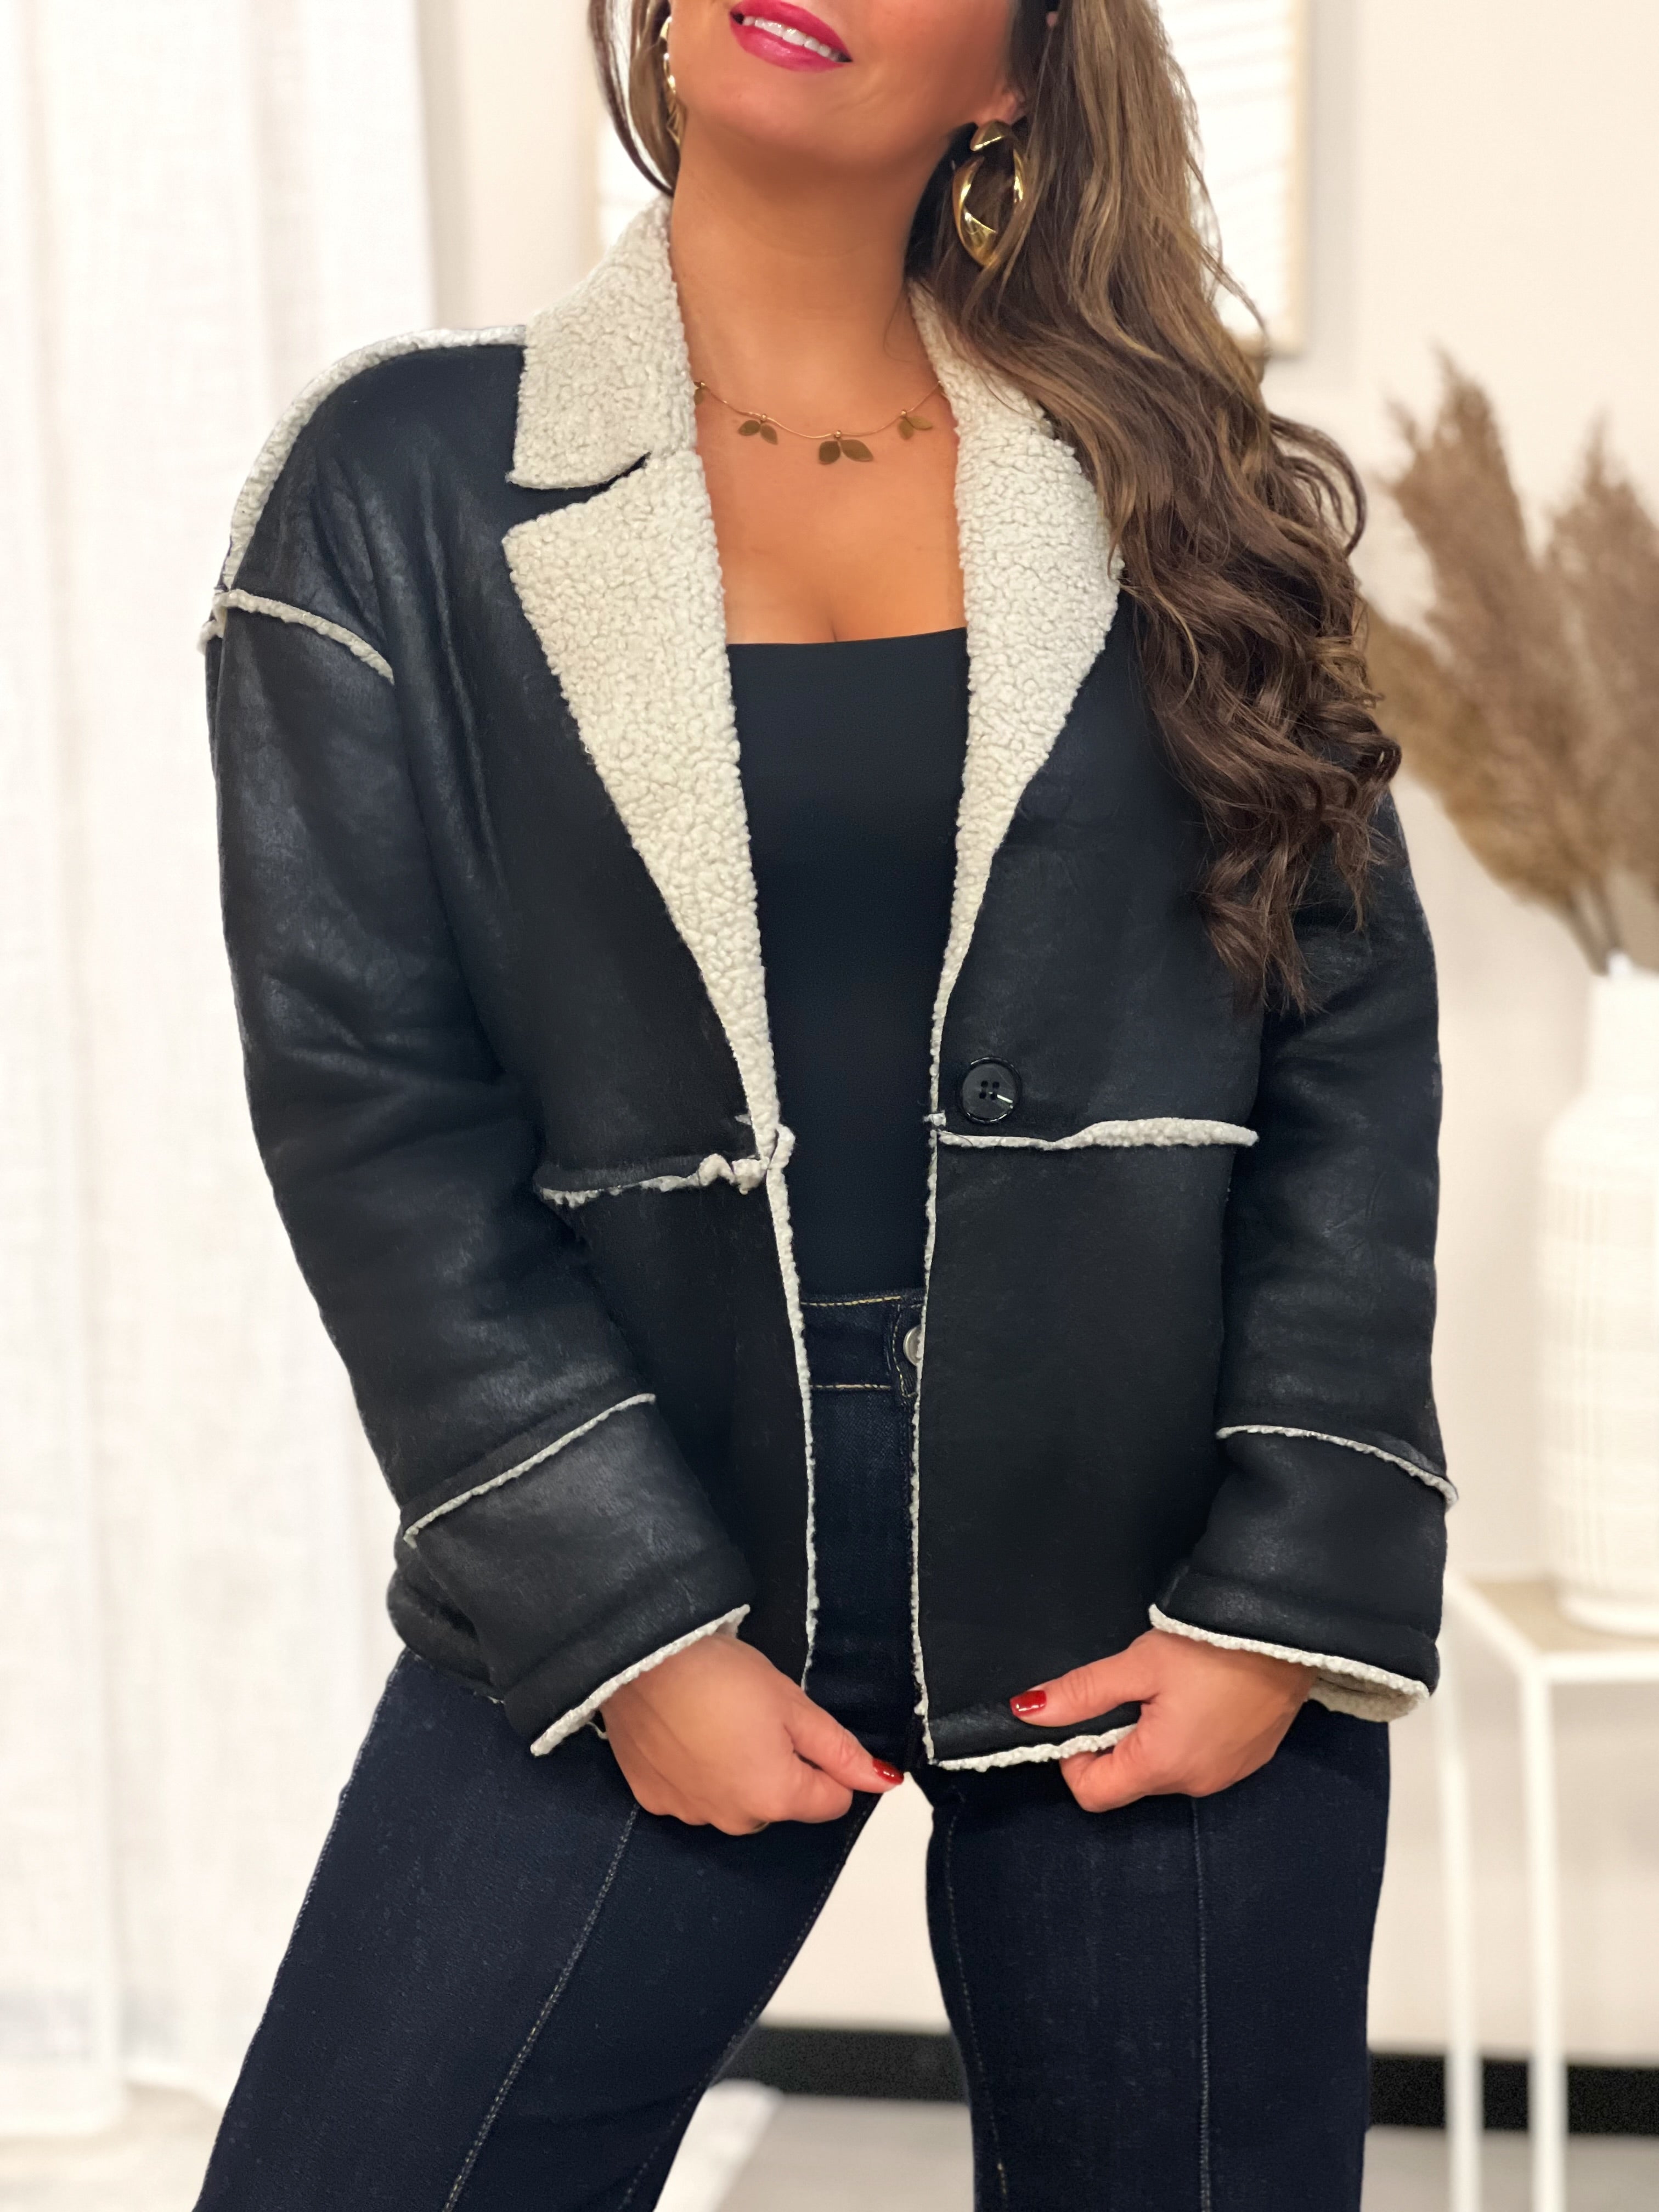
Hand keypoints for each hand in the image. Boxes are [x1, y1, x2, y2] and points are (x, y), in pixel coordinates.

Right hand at [602, 1631, 902, 1833]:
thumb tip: (884, 1781)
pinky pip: (691, 1795)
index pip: (830, 1801)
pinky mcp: (653, 1799)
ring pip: (734, 1800)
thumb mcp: (794, 1704)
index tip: (804, 1728)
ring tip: (716, 1720)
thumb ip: (840, 1750)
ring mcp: (688, 1813)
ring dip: (734, 1771)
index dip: (828, 1764)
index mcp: (774, 1796)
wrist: (643, 1656)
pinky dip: (695, 1772)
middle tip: (756, 1716)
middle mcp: (732, 1819)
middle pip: (779, 1802)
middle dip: (778, 1766)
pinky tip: (685, 1733)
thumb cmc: (720, 1674)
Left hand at [1009, 1629, 1314, 1812]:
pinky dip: (1185, 1736)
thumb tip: (1028, 1711)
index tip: (1085, 1715)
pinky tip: (1197, 1697)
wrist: (1285, 1633)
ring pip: (1164, 1770)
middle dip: (1115, 1741)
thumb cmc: (1210, 1647)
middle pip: (1129, 1781)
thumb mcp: (1138, 1665)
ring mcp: (1227, 1775)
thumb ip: (1082, 1693)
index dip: (1075, 1758)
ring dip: (1151, 1737)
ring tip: (1168, 1689)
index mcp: (1162, 1766)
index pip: (1094, 1793)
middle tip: (1130, 1691)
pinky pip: (1198, 1760)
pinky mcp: (1248, 1760)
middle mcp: (1195, 1784)